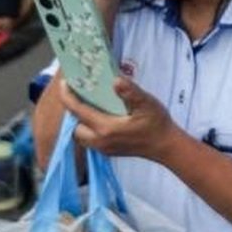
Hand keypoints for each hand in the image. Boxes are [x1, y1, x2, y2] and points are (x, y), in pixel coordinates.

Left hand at [60, 77, 177, 162]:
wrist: (166, 146)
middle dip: (74, 111)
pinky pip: (90, 140)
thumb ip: (130, 92)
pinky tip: (100, 117)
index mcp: (106, 128)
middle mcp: (101, 141)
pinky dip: (89, 128)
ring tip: (89, 105)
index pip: (79, 112)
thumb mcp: (146, 103)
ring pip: (81, 135)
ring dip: (81, 121)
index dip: (68, 97)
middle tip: (80, 95)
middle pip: (75, 126)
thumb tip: (115, 80)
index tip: (65, 84)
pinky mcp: (108, 151)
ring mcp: (104, 148)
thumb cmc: (157, 124)